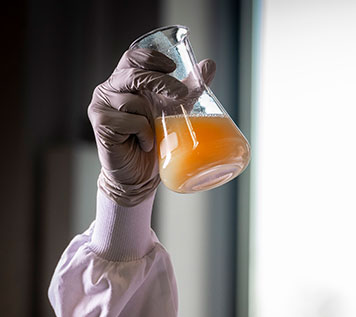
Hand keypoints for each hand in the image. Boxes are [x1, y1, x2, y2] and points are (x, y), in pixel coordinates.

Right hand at [88, 48, 215, 205]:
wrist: (140, 176)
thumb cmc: (155, 141)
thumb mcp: (175, 109)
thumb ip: (189, 87)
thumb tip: (209, 64)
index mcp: (124, 82)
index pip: (132, 57)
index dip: (150, 57)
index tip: (172, 66)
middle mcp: (109, 90)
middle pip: (134, 75)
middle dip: (160, 81)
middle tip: (181, 93)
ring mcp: (101, 107)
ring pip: (133, 101)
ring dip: (152, 117)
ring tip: (156, 131)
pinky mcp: (101, 125)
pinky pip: (130, 121)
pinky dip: (144, 133)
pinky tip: (145, 144)